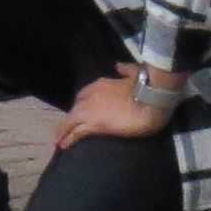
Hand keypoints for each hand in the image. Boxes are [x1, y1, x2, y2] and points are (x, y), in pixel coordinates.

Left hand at [55, 73, 170, 149]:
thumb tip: (118, 65)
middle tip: (67, 128)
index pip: (83, 95)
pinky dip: (68, 139)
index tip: (81, 112)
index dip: (81, 104)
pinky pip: (76, 132)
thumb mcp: (135, 73)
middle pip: (75, 108)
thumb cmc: (147, 87)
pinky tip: (63, 145)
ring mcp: (91, 111)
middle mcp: (91, 96)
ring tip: (58, 141)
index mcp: (100, 84)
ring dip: (64, 131)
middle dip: (71, 119)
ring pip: (71, 121)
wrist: (151, 100)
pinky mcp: (95, 125)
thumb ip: (125, 69)